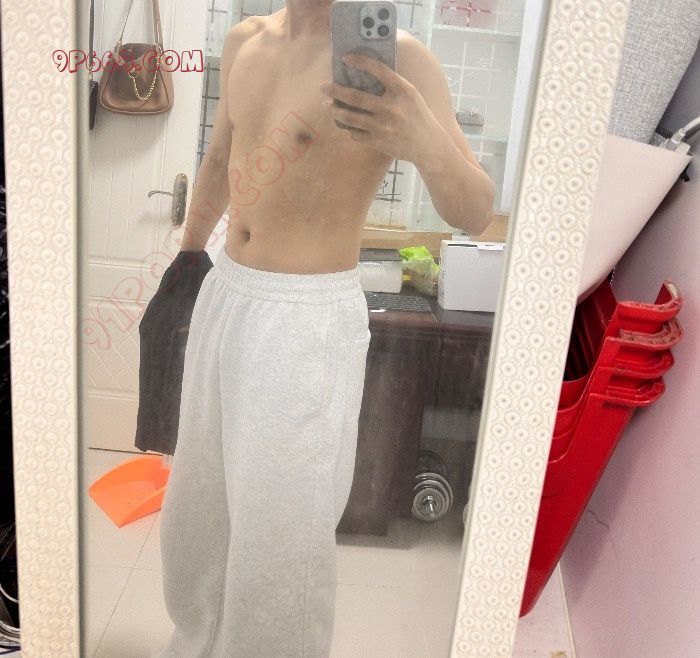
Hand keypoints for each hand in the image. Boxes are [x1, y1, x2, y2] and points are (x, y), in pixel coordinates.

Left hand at [320, 53, 447, 163]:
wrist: (428, 145)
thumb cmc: (418, 116)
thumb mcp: (411, 95)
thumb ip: (392, 85)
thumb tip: (365, 73)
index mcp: (402, 91)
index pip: (378, 70)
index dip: (360, 62)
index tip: (345, 58)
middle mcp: (391, 108)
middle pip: (355, 97)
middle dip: (335, 91)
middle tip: (323, 87)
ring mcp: (383, 127)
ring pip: (350, 117)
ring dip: (335, 111)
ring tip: (327, 105)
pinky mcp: (378, 142)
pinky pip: (355, 133)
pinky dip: (348, 128)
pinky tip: (343, 123)